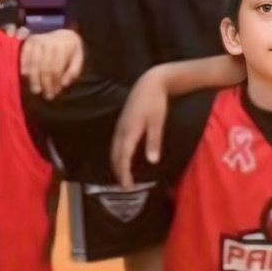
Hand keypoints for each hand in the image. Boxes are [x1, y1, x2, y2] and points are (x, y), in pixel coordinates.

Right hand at [19, 29, 83, 100]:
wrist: (64, 34)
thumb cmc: (71, 50)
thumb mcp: (78, 59)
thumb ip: (73, 71)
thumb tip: (64, 84)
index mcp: (63, 46)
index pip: (56, 69)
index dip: (54, 83)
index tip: (54, 93)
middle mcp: (49, 42)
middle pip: (44, 67)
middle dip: (45, 83)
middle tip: (46, 96)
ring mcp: (38, 40)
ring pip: (34, 62)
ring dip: (34, 78)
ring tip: (36, 90)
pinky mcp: (30, 40)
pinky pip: (25, 54)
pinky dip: (24, 64)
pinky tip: (25, 75)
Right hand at [111, 70, 171, 188]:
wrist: (149, 83)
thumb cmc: (156, 102)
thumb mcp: (157, 122)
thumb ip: (154, 141)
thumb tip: (153, 161)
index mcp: (129, 131)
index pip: (123, 158)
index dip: (124, 174)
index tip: (128, 187)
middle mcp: (121, 130)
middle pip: (115, 156)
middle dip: (119, 173)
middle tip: (125, 187)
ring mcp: (119, 127)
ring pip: (113, 150)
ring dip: (116, 165)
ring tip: (123, 177)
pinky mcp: (121, 124)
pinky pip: (115, 144)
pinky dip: (117, 156)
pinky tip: (122, 159)